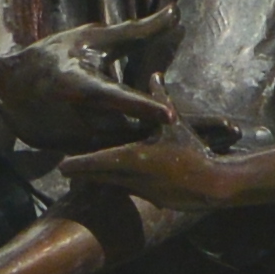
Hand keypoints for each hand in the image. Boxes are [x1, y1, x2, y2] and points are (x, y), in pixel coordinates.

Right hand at [0, 3, 182, 148]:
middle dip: (149, 124)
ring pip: (116, 146)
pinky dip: (120, 146)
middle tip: (168, 115)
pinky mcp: (66, 153)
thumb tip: (175, 12)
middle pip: (124, 129)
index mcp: (77, 84)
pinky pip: (104, 155)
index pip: (116, 98)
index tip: (170, 116)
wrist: (10, 85)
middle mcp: (70, 116)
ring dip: (136, 138)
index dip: (142, 107)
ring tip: (150, 126)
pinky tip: (128, 136)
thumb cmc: (59, 54)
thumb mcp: (95, 38)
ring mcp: (66, 140)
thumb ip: (138, 31)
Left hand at [63, 115, 246, 210]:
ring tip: (79, 177)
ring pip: (110, 185)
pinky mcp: (149, 199)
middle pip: (96, 177)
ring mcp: (137, 191)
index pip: (95, 161)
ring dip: (96, 181)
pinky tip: (112, 185)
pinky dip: (117, 185)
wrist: (212, 186)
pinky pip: (127, 190)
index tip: (62, 164)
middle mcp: (128, 177)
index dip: (77, 163)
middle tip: (64, 168)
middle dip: (81, 173)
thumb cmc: (190, 152)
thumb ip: (159, 99)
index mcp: (130, 158)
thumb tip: (154, 74)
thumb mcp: (173, 124)